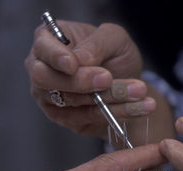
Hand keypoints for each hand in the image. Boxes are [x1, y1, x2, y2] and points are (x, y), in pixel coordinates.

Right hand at [25, 21, 155, 137]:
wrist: (129, 84)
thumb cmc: (115, 54)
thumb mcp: (114, 38)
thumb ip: (97, 44)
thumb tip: (80, 61)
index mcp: (48, 41)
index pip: (41, 48)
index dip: (55, 57)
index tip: (73, 64)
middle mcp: (42, 69)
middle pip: (44, 79)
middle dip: (79, 81)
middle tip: (108, 79)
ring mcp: (50, 97)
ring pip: (72, 101)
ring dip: (109, 97)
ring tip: (139, 91)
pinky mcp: (66, 119)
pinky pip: (88, 118)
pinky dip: (116, 112)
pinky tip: (140, 107)